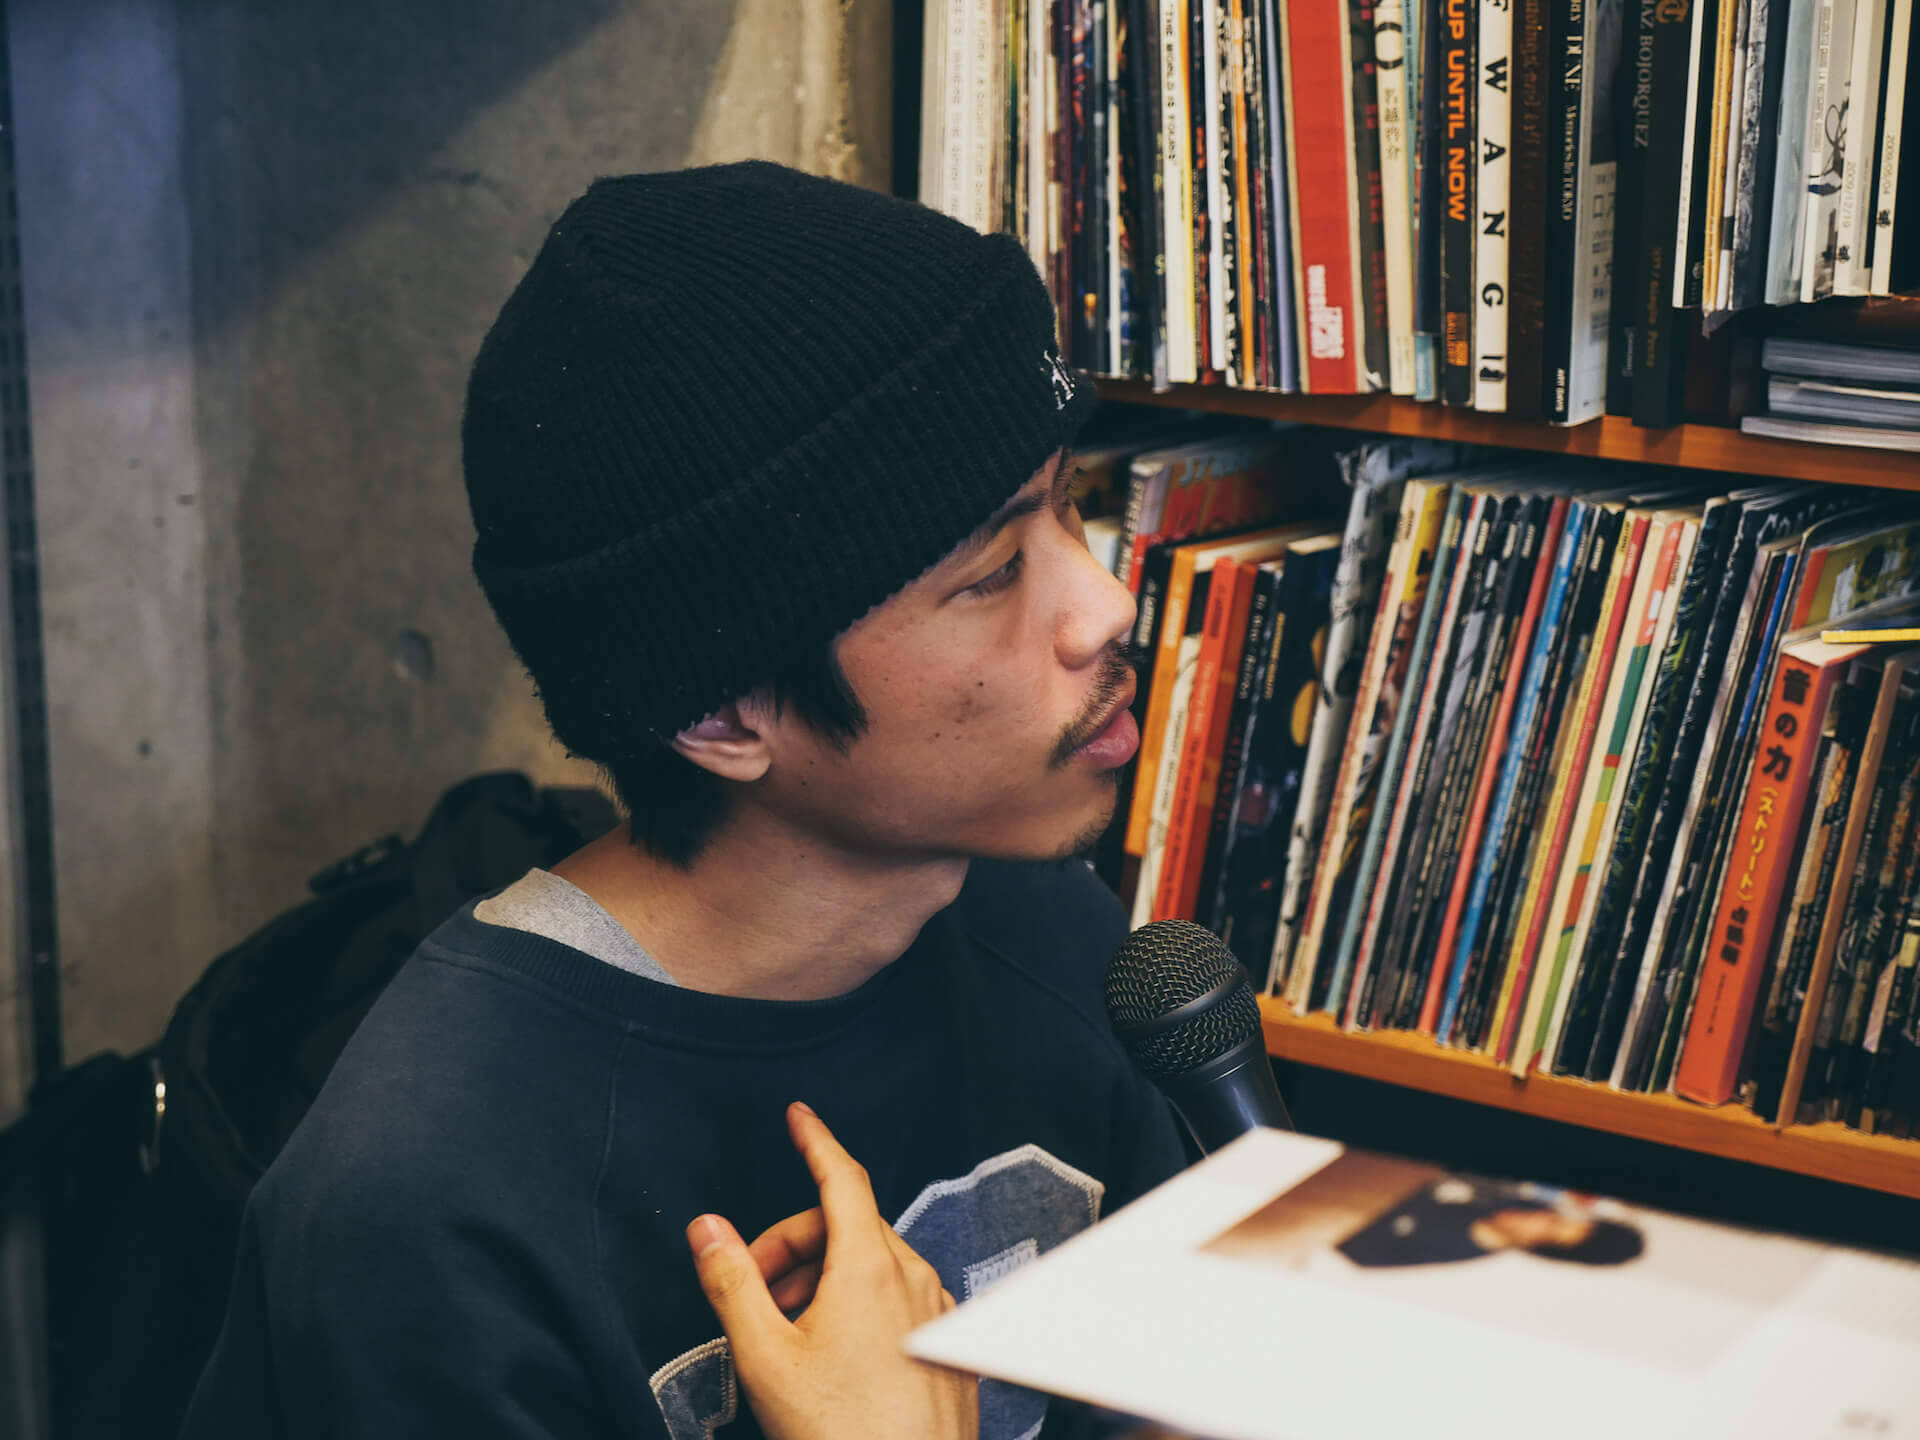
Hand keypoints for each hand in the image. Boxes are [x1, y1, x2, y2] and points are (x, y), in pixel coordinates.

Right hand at [686, 1102, 978, 1439]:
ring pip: (873, 1267)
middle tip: (753, 1291)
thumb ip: (732, 1282)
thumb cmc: (842, 1433)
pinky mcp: (948, 1348)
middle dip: (793, 1247)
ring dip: (824, 1282)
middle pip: (847, 1228)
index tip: (798, 1116)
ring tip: (789, 1336)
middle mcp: (915, 1279)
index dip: (815, 1141)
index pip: (842, 1178)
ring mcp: (938, 1314)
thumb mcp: (766, 1356)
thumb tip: (708, 1228)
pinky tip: (834, 1357)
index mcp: (871, 1268)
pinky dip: (860, 1309)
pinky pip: (900, 1302)